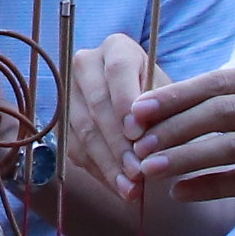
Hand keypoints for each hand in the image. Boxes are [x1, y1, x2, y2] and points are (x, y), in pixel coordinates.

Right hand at [50, 32, 162, 202]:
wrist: (150, 112)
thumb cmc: (165, 100)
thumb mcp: (169, 98)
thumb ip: (161, 111)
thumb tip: (141, 135)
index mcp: (116, 48)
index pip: (117, 71)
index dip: (126, 102)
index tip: (138, 133)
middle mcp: (86, 65)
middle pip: (98, 104)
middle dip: (119, 142)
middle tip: (138, 171)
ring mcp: (70, 93)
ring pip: (85, 130)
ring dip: (109, 162)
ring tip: (131, 186)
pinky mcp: (64, 122)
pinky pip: (76, 148)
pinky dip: (100, 171)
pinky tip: (119, 187)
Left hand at [122, 60, 234, 214]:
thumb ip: (225, 98)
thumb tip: (152, 106)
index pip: (218, 82)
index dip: (174, 97)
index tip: (136, 111)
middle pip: (223, 113)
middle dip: (173, 129)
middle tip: (136, 143)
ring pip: (234, 148)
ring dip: (185, 159)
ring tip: (149, 169)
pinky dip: (210, 186)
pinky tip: (180, 191)